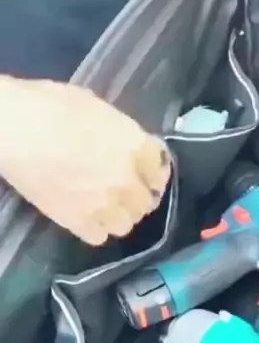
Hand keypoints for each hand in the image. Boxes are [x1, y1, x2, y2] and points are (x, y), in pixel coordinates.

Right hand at [0, 77, 171, 244]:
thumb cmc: (49, 105)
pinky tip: (87, 217)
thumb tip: (124, 142)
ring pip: (126, 224)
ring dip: (119, 216)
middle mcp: (126, 178)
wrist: (13, 129)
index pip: (159, 169)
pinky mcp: (78, 222)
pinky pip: (99, 236)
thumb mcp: (95, 106)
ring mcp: (104, 204)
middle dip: (137, 197)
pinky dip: (96, 229)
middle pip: (146, 202)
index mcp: (133, 145)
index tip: (147, 175)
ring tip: (105, 207)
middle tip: (123, 192)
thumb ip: (119, 130)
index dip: (153, 173)